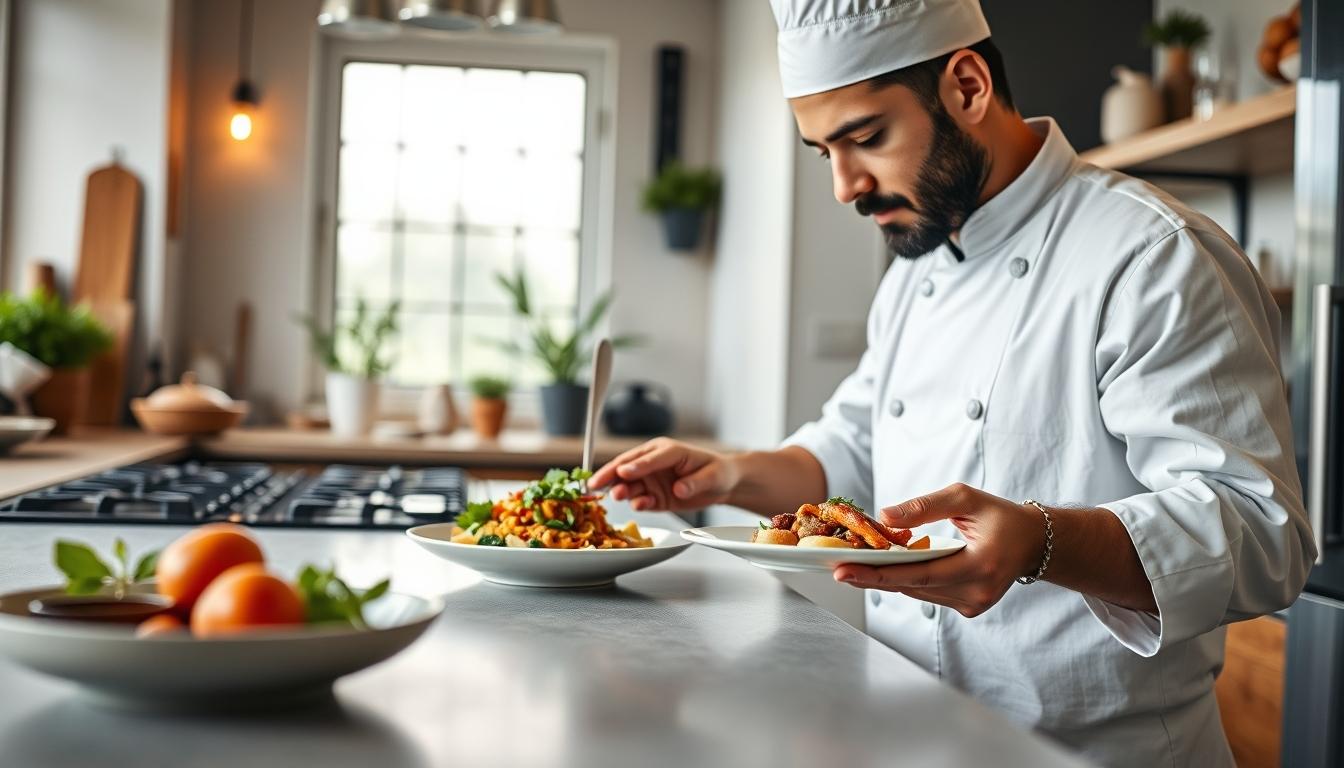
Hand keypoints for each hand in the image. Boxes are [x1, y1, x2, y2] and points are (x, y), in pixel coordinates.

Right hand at [589, 438, 739, 511]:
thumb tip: (678, 489)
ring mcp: (653, 480)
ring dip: (621, 490)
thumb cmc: (717, 471)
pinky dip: (638, 503)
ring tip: (616, 496)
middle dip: (610, 475)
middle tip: (596, 484)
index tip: (622, 472)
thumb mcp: (711, 475)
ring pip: (630, 485)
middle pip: (627, 467)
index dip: (635, 465)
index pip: (647, 457)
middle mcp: (654, 463)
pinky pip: (641, 500)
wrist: (723, 485)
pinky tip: (640, 505)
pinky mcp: (654, 496)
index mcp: (667, 450)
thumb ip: (693, 482)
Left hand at [832, 483, 1046, 617]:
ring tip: (856, 562)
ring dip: (889, 577)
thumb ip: (925, 507)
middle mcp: (977, 593)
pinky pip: (928, 593)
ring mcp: (974, 605)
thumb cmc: (999, 516)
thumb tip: (885, 514)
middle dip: (874, 575)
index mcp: (981, 566)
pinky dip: (909, 579)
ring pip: (918, 592)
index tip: (844, 572)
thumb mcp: (965, 498)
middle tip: (837, 567)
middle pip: (913, 586)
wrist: (1033, 542)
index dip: (879, 574)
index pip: (919, 574)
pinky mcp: (970, 608)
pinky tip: (890, 566)